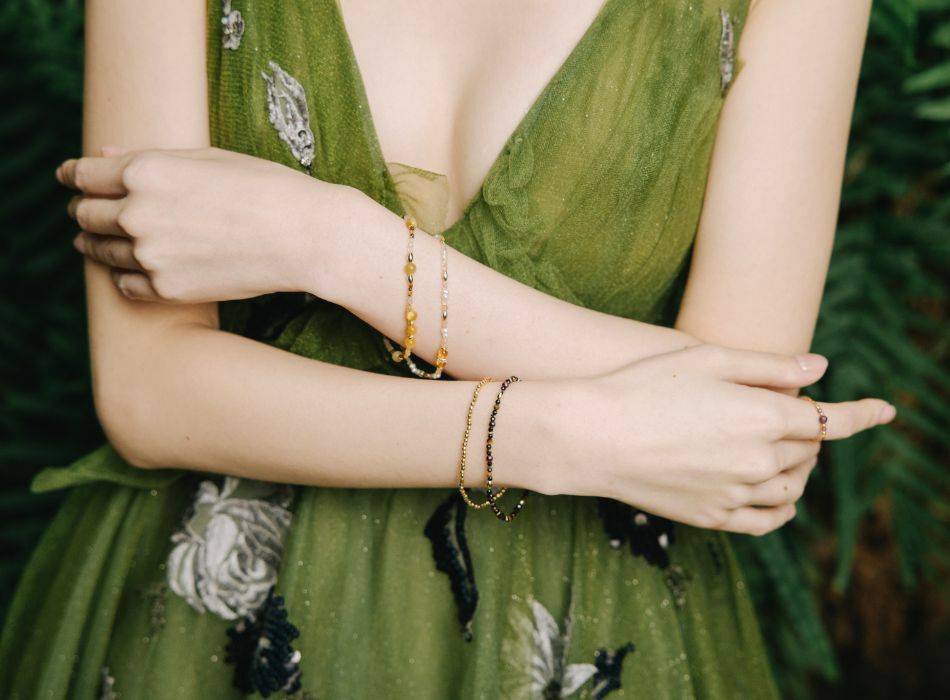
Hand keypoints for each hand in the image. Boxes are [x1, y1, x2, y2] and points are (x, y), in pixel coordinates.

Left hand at [55, 145, 342, 302]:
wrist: (305, 236)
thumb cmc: (265, 188)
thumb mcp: (208, 157)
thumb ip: (148, 157)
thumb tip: (102, 157)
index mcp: (146, 171)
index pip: (83, 174)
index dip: (74, 176)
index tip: (72, 180)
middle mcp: (137, 213)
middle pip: (84, 214)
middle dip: (85, 211)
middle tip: (93, 213)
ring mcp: (150, 255)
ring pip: (99, 252)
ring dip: (100, 245)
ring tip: (113, 242)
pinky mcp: (167, 289)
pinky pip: (125, 285)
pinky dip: (128, 276)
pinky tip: (143, 267)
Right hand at [551, 345, 895, 534]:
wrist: (591, 436)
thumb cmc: (643, 386)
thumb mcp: (708, 358)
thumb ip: (769, 366)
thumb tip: (819, 370)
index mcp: (764, 416)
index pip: (831, 419)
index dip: (862, 413)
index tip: (885, 410)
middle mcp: (760, 460)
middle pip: (810, 451)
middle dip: (811, 432)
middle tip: (791, 414)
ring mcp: (736, 492)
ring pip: (792, 487)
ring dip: (798, 467)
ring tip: (783, 451)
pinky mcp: (711, 516)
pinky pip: (765, 521)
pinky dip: (782, 509)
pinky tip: (780, 498)